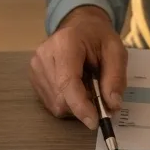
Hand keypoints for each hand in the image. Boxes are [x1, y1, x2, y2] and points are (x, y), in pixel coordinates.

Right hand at [29, 5, 126, 129]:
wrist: (80, 27)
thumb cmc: (98, 38)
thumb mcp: (116, 51)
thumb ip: (116, 77)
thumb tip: (112, 105)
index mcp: (66, 43)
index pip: (68, 82)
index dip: (80, 106)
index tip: (94, 122)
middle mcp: (44, 55)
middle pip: (62, 98)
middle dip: (83, 105)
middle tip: (99, 94)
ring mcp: (35, 66)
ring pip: (56, 104)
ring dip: (75, 104)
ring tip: (86, 85)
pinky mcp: (33, 77)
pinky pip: (51, 103)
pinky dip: (67, 102)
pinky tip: (74, 87)